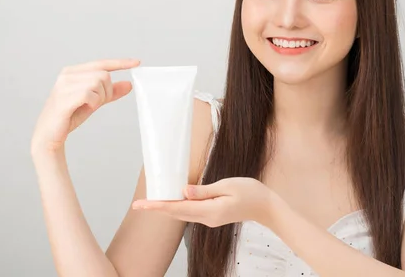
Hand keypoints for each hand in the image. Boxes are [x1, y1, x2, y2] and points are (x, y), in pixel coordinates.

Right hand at [30, 58, 140, 156]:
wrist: (50, 135)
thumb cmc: (70, 116)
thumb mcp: (95, 101)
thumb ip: (110, 92)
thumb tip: (128, 84)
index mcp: (73, 72)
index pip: (101, 63)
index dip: (120, 63)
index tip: (137, 63)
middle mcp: (67, 75)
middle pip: (103, 75)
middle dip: (107, 91)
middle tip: (96, 103)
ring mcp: (64, 85)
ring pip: (98, 83)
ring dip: (100, 98)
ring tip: (88, 106)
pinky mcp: (64, 97)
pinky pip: (90, 94)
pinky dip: (93, 103)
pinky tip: (85, 108)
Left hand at [132, 177, 277, 227]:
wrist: (266, 207)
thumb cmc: (251, 192)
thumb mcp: (228, 186)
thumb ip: (205, 190)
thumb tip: (183, 191)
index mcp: (210, 211)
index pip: (178, 208)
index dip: (158, 205)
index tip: (142, 205)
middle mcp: (207, 218)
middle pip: (176, 213)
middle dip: (157, 207)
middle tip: (138, 204)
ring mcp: (210, 219)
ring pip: (183, 213)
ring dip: (166, 207)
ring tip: (150, 202)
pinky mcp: (213, 216)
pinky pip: (191, 212)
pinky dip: (179, 206)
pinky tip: (173, 200)